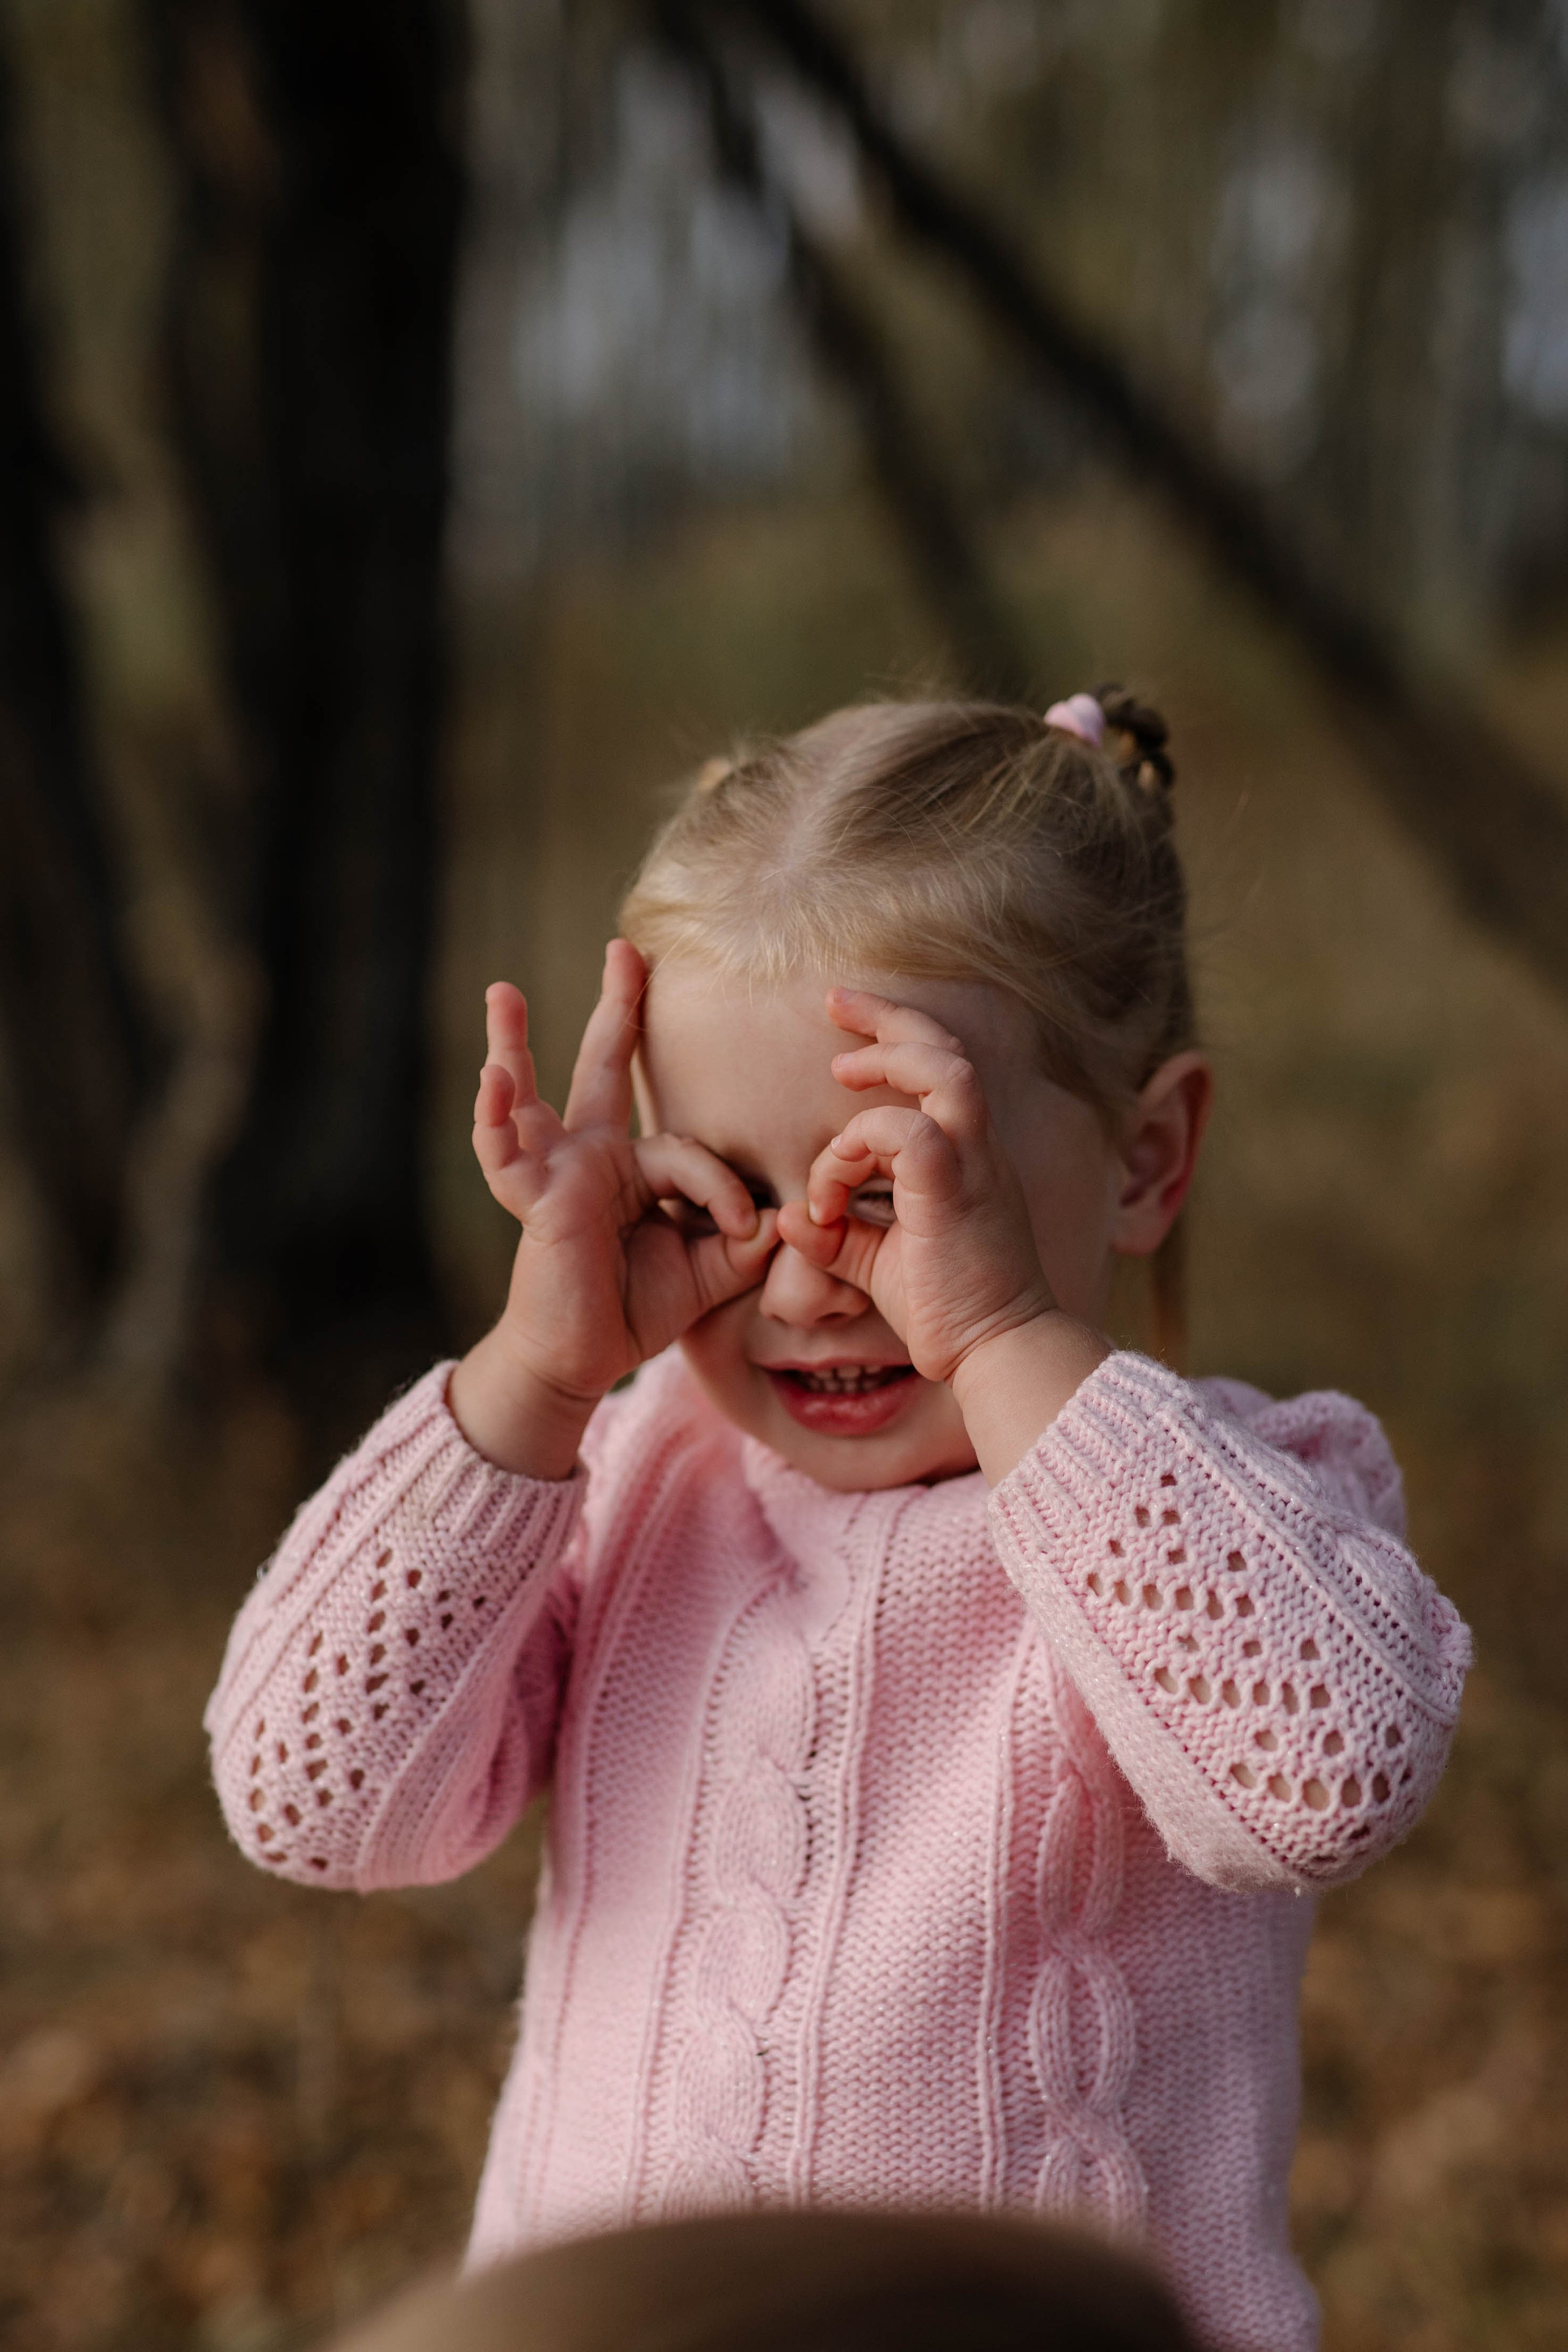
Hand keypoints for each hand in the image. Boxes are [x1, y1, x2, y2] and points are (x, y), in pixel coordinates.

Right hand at [450, 941, 777, 1473]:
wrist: (581, 1360)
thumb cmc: (635, 1309)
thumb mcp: (707, 1270)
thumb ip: (745, 1240)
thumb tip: (783, 1216)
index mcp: (633, 1168)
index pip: (689, 1150)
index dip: (722, 1188)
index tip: (746, 1230)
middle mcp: (591, 1157)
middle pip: (603, 1068)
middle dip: (617, 1009)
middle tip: (626, 949)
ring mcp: (555, 1172)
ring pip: (534, 1095)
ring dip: (513, 1043)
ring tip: (500, 990)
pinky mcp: (532, 1199)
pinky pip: (504, 1153)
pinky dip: (494, 1117)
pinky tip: (491, 1078)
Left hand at [775, 989, 1109, 1477]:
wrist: (998, 1352)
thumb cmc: (948, 1309)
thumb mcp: (879, 1263)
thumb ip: (838, 1234)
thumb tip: (788, 1217)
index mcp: (965, 1157)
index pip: (940, 1071)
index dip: (894, 1041)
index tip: (842, 1044)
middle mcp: (976, 1150)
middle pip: (946, 1050)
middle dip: (888, 1016)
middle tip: (834, 1000)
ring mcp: (972, 1166)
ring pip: (943, 1072)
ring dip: (886, 1063)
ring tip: (840, 1073)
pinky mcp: (954, 1191)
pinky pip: (906, 1134)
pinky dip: (854, 1152)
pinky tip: (828, 1197)